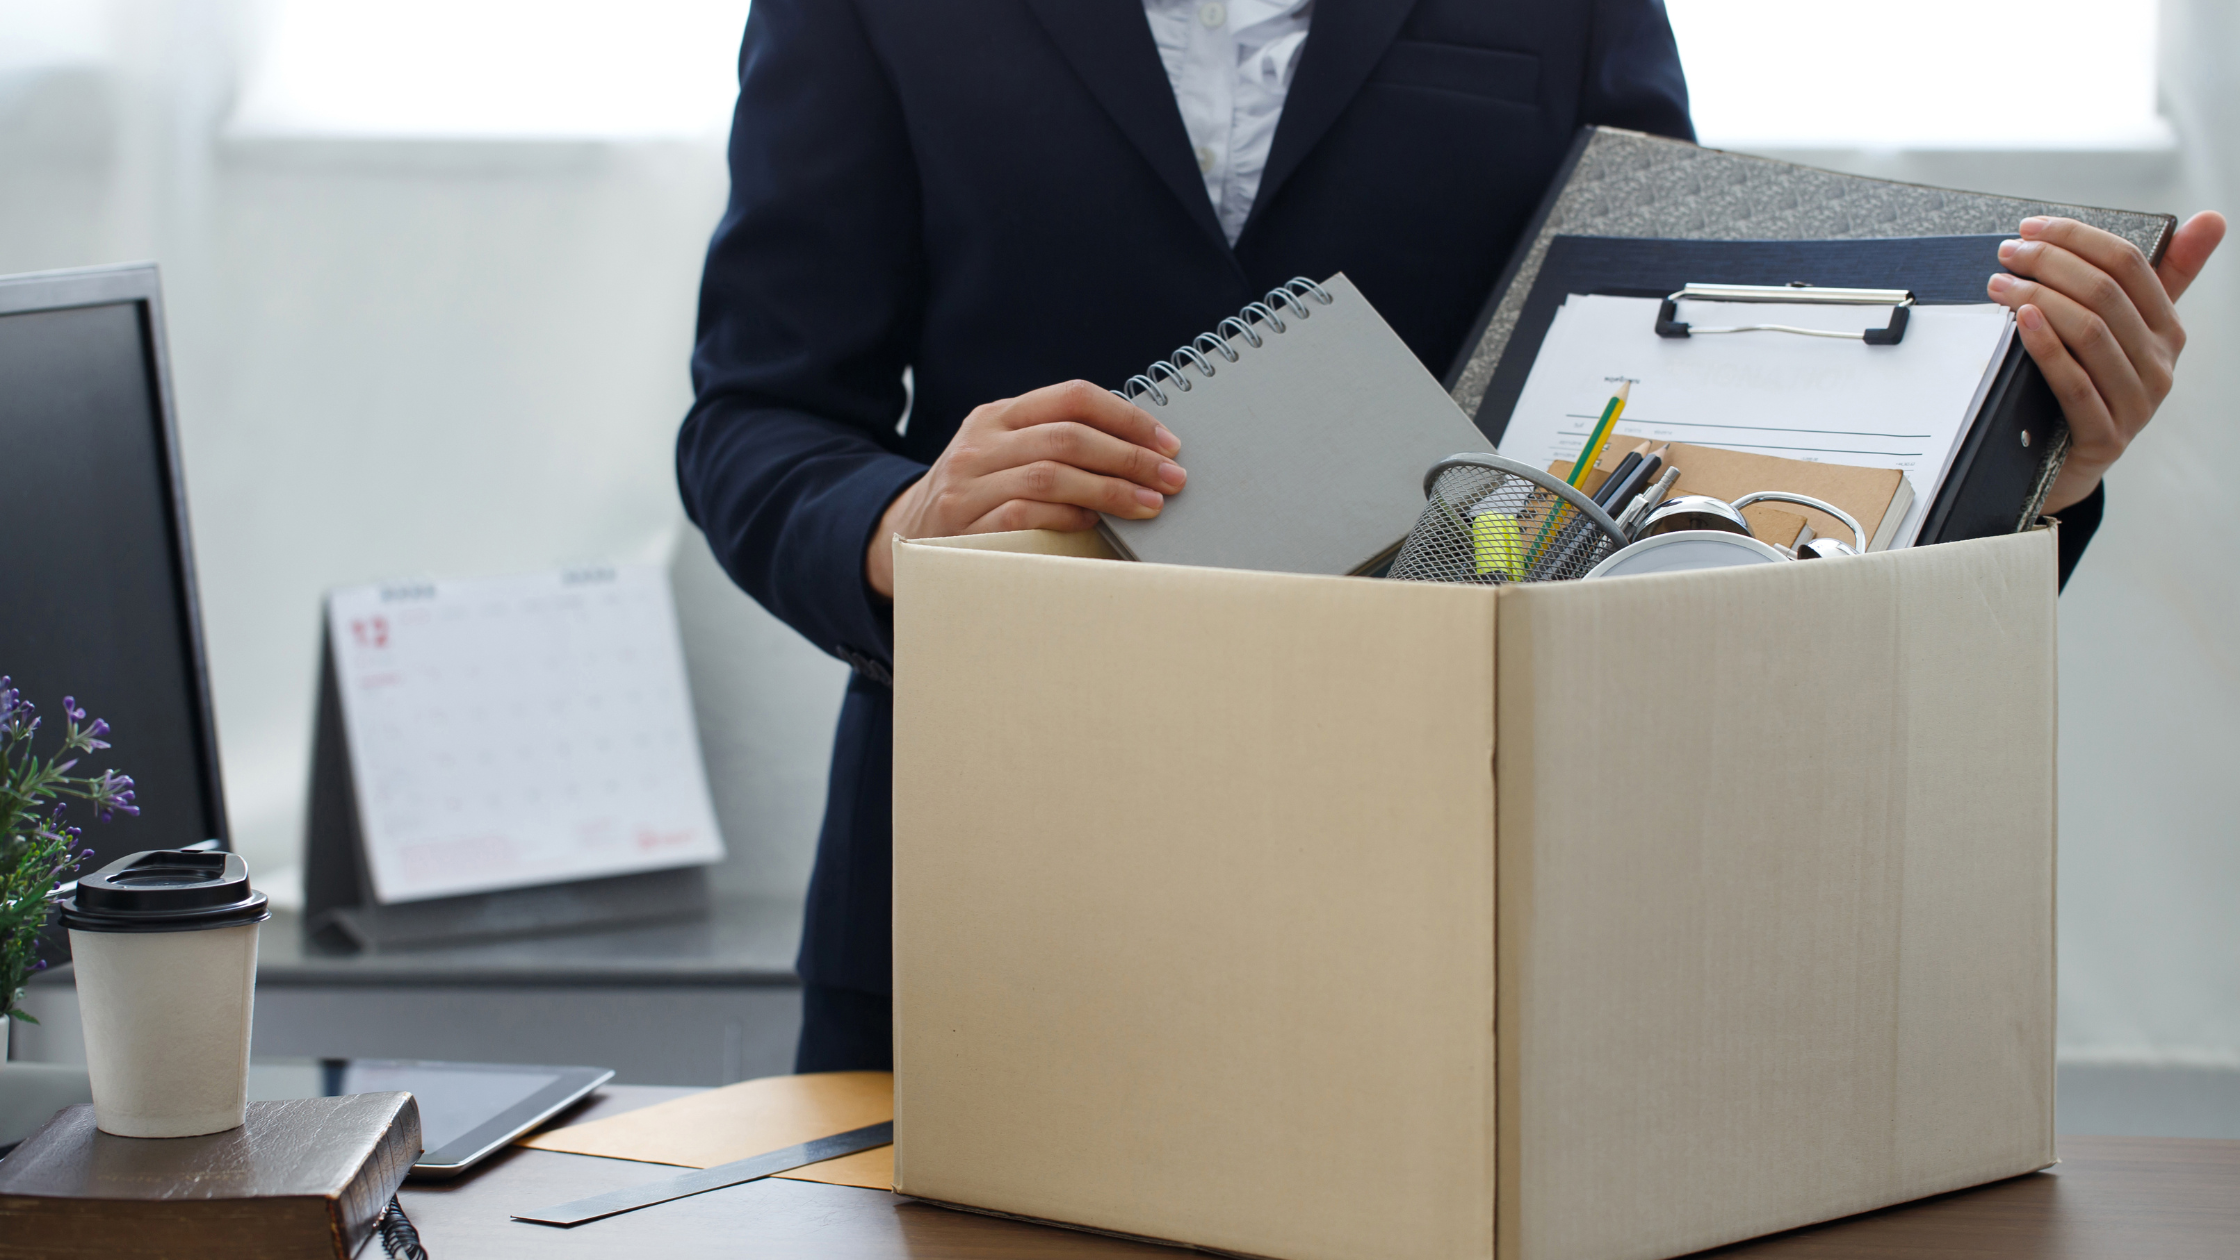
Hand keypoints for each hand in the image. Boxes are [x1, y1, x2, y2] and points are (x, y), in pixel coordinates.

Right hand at [864, 380, 1186, 597]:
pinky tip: (1094, 524)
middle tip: (1171, 479)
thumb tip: (1140, 451)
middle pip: (1068, 436)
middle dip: (1129, 457)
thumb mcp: (1004, 456)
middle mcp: (981, 442)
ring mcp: (968, 482)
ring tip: (1149, 505)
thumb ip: (1053, 445)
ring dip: (1110, 491)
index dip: (1127, 417)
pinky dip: (1067, 517)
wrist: (905, 536)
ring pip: (1051, 475)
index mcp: (998, 415)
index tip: (1167, 443)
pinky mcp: (963, 524)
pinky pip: (1025, 515)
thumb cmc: (977, 498)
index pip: (1072, 397)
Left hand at [1987, 211, 2224, 512]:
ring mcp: (2136, 404)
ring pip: (2090, 332)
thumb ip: (2159, 278)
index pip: (2130, 264)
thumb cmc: (2089, 387)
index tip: (2031, 227)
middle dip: (2050, 264)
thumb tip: (2211, 219)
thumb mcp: (2122, 333)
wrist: (2065, 468)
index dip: (2078, 238)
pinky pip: (2075, 384)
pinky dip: (2046, 347)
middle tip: (2006, 254)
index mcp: (2167, 330)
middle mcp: (2160, 365)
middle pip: (2105, 293)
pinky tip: (2022, 321)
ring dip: (2039, 298)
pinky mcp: (2105, 437)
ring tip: (1999, 284)